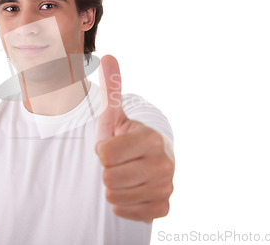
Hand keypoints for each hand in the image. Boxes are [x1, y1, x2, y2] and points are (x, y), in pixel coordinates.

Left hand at [96, 55, 174, 222]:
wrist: (149, 161)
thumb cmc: (127, 138)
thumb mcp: (116, 115)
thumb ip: (112, 89)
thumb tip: (108, 56)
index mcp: (151, 138)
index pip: (105, 154)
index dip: (103, 150)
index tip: (114, 145)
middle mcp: (163, 164)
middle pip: (109, 178)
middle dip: (108, 169)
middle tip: (120, 162)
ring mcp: (165, 187)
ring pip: (114, 197)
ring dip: (114, 187)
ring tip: (126, 174)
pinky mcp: (162, 207)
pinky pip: (126, 212)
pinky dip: (124, 203)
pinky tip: (133, 189)